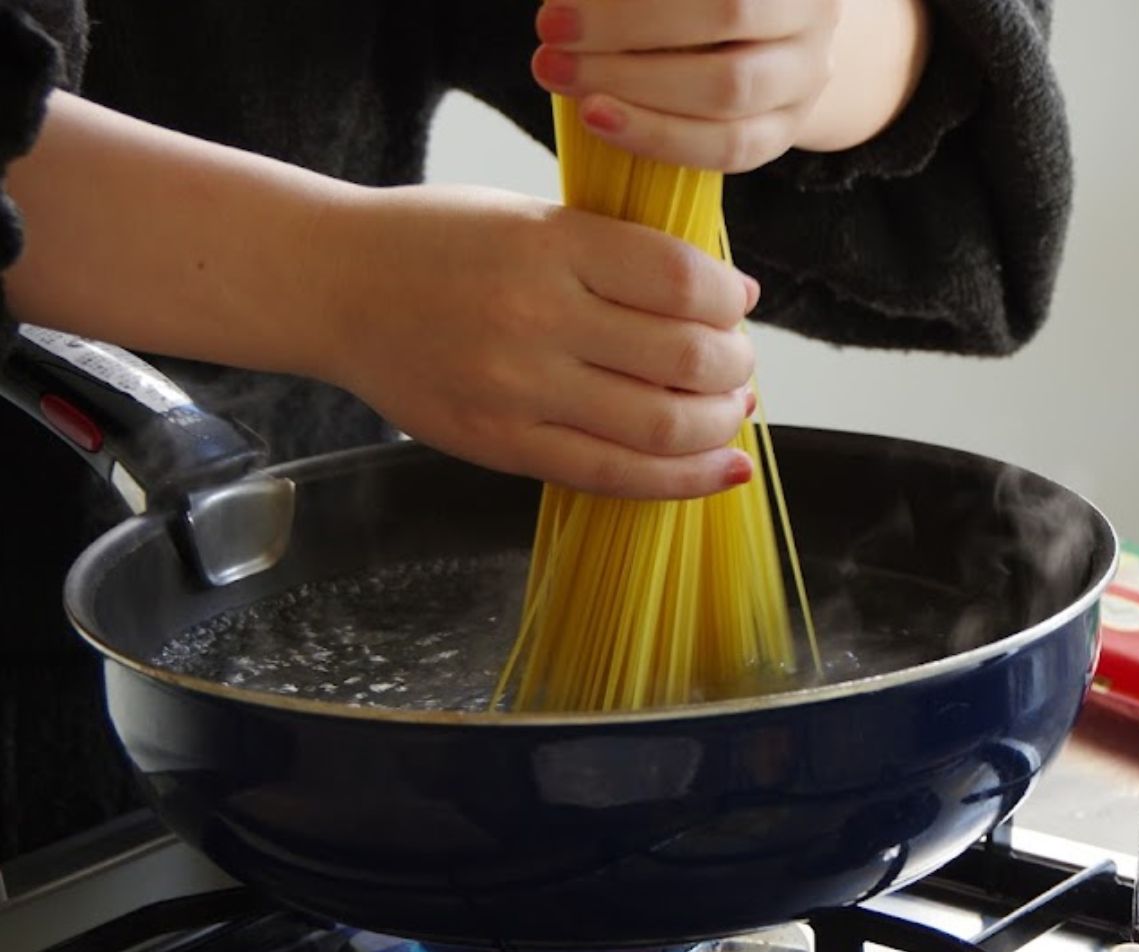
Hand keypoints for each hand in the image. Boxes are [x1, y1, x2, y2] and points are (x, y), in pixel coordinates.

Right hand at [309, 184, 759, 499]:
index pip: (678, 279)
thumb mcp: (528, 217)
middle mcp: (535, 318)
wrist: (331, 286)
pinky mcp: (501, 446)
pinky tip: (722, 467)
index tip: (737, 302)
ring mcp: (518, 390)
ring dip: (719, 423)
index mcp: (549, 246)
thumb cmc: (437, 243)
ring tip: (729, 409)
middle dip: (735, 365)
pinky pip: (614, 476)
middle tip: (738, 363)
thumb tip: (723, 296)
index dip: (727, 298)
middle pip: (683, 357)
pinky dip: (685, 479)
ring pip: (661, 426)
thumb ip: (615, 252)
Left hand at [529, 0, 929, 170]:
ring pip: (730, 92)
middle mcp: (812, 15)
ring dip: (636, 90)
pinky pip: (730, 147)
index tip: (556, 13)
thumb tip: (574, 4)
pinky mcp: (785, 131)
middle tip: (550, 47)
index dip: (635, 3)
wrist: (762, 39)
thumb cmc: (692, 4)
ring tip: (565, 80)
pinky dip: (660, 136)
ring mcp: (806, 79)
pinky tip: (602, 122)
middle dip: (626, 33)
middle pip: (726, 18)